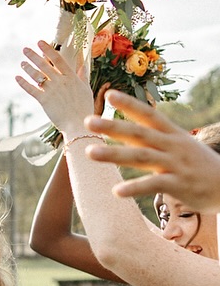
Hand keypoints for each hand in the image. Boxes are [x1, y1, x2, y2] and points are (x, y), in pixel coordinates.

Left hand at [16, 41, 92, 139]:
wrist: (78, 124)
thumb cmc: (83, 108)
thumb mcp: (86, 89)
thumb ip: (82, 77)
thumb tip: (82, 66)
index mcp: (71, 77)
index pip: (58, 59)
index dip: (48, 50)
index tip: (40, 42)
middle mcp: (60, 81)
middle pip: (44, 65)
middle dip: (34, 56)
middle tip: (25, 49)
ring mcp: (51, 90)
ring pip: (37, 76)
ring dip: (28, 68)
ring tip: (22, 62)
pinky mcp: (44, 100)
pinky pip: (31, 89)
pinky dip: (24, 83)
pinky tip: (17, 77)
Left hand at [83, 94, 219, 210]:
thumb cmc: (197, 167)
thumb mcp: (179, 147)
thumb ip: (154, 140)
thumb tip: (128, 132)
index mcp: (172, 135)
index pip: (149, 115)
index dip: (130, 104)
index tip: (108, 93)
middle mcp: (173, 146)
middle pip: (139, 133)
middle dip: (112, 126)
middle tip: (87, 120)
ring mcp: (176, 164)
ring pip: (141, 157)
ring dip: (113, 154)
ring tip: (89, 153)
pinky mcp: (179, 184)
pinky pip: (153, 185)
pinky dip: (134, 188)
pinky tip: (116, 191)